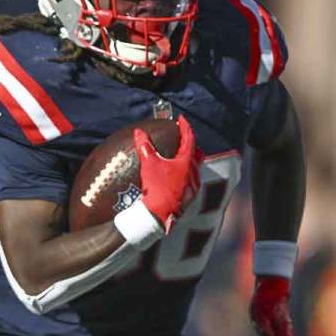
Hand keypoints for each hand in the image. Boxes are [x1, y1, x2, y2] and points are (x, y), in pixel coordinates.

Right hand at [133, 115, 202, 231]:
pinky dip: (184, 173)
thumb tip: (139, 132)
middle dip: (190, 144)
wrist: (159, 215)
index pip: (189, 139)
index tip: (181, 120)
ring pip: (194, 167)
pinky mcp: (189, 196)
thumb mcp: (149, 164)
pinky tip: (175, 176)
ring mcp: (193, 186)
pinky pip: (190, 179)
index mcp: (187, 162)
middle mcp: (194, 173)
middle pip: (196, 153)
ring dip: (187, 160)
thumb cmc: (156, 188)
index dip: (185, 127)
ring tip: (177, 157)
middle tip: (182, 138)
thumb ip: (144, 146)